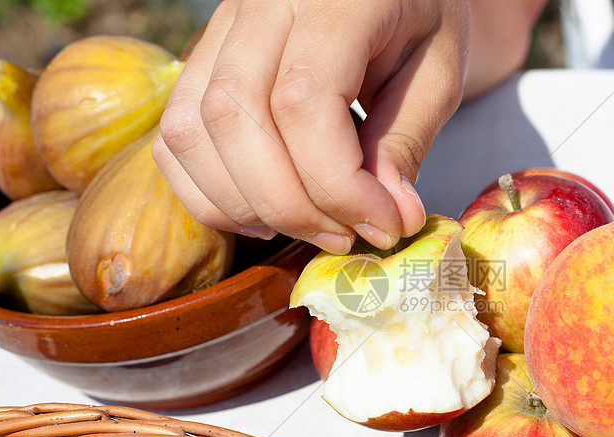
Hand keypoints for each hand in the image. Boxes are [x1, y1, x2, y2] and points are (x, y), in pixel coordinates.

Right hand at [153, 0, 471, 253]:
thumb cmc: (418, 15)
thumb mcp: (437, 71)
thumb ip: (407, 140)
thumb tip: (389, 220)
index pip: (302, 103)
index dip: (337, 185)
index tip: (382, 226)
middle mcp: (260, 4)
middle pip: (235, 120)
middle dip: (290, 205)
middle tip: (347, 237)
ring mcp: (221, 29)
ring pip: (192, 130)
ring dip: (245, 204)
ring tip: (310, 228)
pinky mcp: (204, 58)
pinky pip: (176, 135)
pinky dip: (208, 190)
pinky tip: (262, 211)